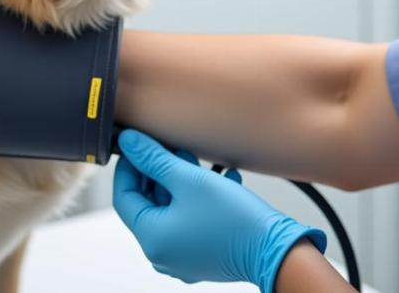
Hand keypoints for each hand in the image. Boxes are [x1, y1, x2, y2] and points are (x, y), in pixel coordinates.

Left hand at [113, 128, 326, 292]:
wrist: (274, 249)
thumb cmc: (233, 219)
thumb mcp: (189, 179)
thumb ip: (154, 159)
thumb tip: (130, 143)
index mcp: (153, 239)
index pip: (124, 196)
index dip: (129, 165)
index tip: (137, 144)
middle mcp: (163, 253)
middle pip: (148, 203)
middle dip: (158, 171)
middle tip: (171, 148)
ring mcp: (183, 257)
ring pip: (170, 209)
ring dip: (179, 182)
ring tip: (196, 161)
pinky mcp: (202, 254)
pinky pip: (189, 220)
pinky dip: (196, 198)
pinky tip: (218, 180)